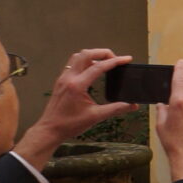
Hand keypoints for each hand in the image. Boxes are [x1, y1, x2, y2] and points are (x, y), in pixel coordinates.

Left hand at [14, 48, 135, 168]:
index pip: (99, 66)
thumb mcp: (96, 117)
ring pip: (78, 56)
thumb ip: (116, 109)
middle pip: (86, 54)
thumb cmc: (69, 125)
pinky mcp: (61, 81)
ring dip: (93, 55)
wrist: (50, 130)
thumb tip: (132, 105)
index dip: (115, 61)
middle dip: (103, 53)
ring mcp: (63, 78)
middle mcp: (69, 78)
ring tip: (105, 61)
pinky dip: (84, 61)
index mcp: (77, 85)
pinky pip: (73, 64)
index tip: (127, 59)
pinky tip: (92, 69)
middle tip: (116, 58)